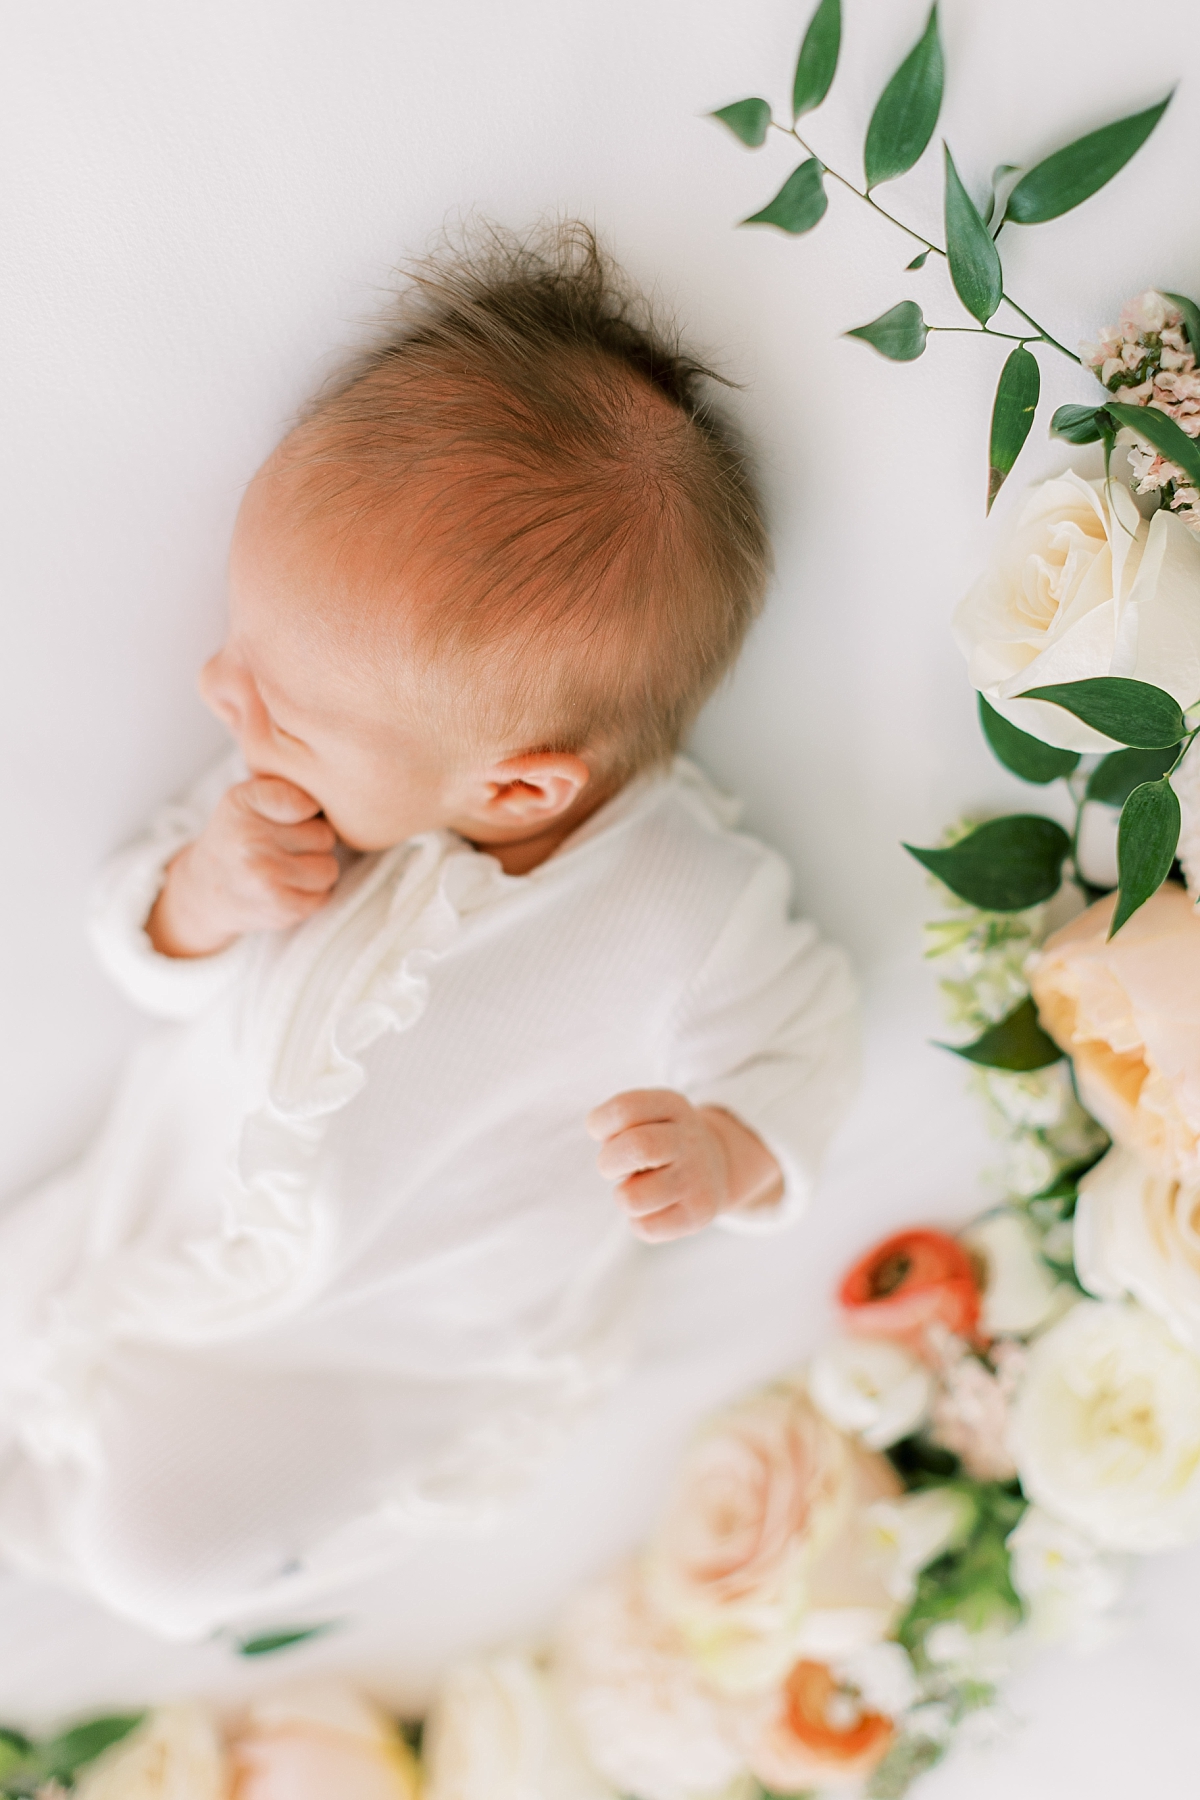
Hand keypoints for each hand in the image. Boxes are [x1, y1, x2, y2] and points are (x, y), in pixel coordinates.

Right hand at [146, 776, 339, 957]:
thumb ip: (284, 786)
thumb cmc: (238, 835)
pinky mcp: (279, 910)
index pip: (307, 801)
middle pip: (324, 835)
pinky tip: (289, 886)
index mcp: (243, 803)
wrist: (205, 886)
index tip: (293, 815)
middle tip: (288, 844)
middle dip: (314, 840)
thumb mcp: (246, 796)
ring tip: (289, 865)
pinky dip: (312, 893)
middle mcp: (250, 841)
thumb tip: (330, 793)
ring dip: (317, 868)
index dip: (309, 809)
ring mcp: (265, 878)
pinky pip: (323, 896)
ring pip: (329, 868)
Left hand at [586, 1089, 783, 1241]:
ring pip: (631, 1198)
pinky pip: (645, 1228)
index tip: (605, 1135)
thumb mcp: (648, 1114)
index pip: (624, 1109)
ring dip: (623, 1196)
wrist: (717, 1166)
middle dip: (608, 1163)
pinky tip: (653, 1208)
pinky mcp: (698, 1215)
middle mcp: (689, 1140)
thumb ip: (619, 1123)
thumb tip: (609, 1155)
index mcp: (672, 1106)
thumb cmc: (663, 1140)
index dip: (600, 1125)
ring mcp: (697, 1178)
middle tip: (614, 1167)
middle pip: (636, 1147)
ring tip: (638, 1189)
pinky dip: (638, 1221)